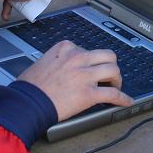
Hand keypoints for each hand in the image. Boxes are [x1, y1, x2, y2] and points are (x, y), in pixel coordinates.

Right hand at [19, 40, 133, 120]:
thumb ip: (58, 59)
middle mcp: (78, 58)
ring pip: (113, 71)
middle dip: (111, 65)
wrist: (26, 103)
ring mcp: (85, 75)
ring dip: (117, 80)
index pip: (88, 49)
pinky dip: (122, 98)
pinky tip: (126, 101)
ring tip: (115, 86)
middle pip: (107, 56)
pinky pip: (113, 94)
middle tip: (109, 75)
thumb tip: (66, 66)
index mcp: (66, 48)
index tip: (91, 69)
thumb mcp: (43, 62)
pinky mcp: (89, 93)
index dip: (91, 61)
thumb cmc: (30, 87)